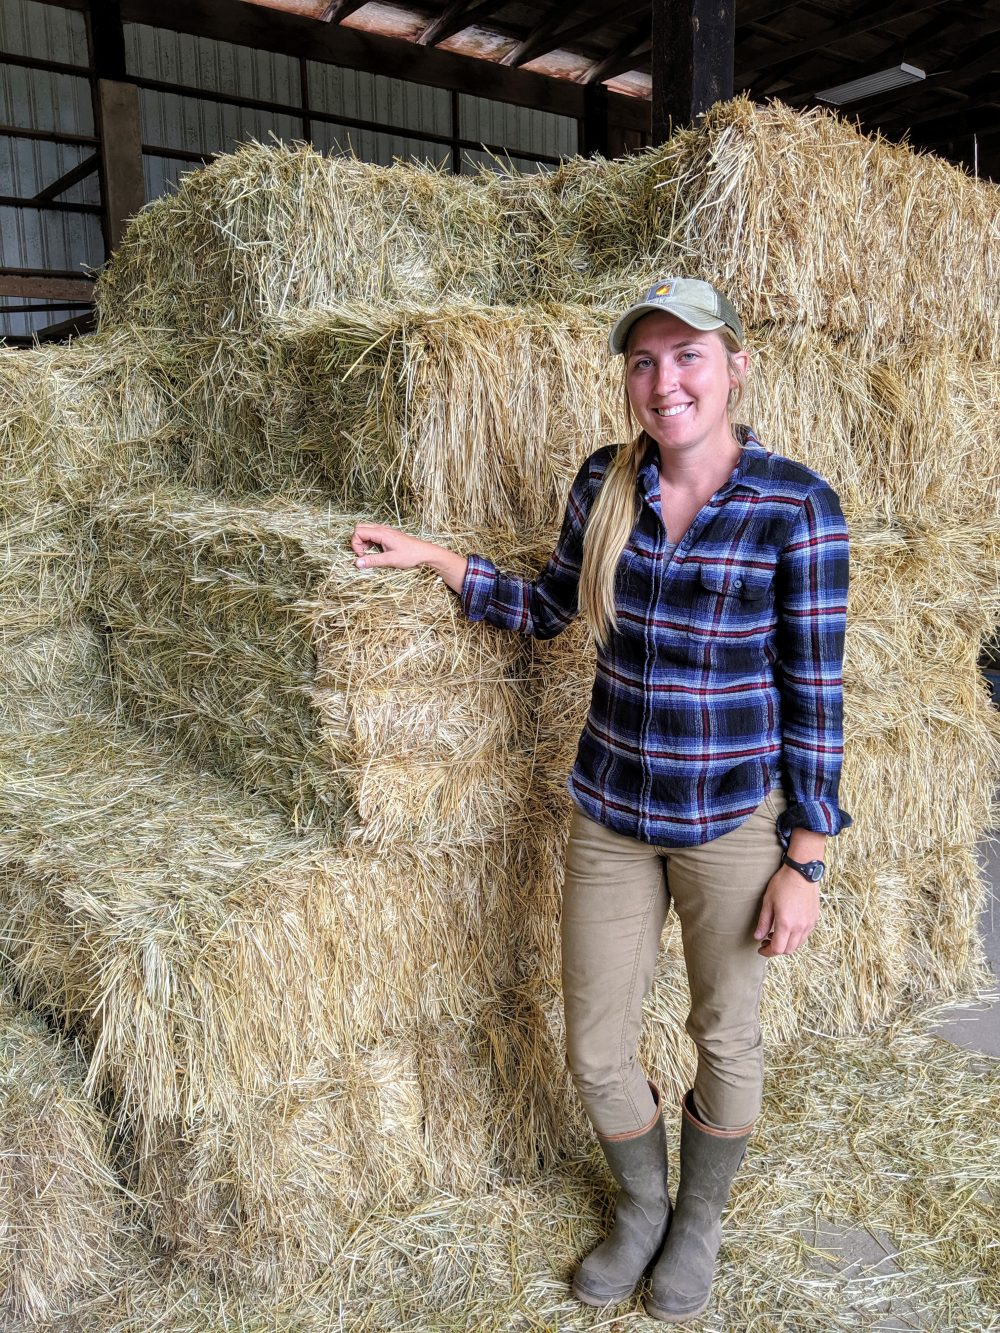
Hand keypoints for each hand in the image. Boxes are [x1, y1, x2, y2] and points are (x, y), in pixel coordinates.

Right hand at [350, 523, 468, 592]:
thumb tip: (357, 563)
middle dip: (357, 541)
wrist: (425, 552)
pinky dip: (369, 541)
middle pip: (360, 528)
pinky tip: (376, 551)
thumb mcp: (390, 560)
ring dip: (363, 541)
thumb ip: (373, 561)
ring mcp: (385, 530)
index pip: (358, 532)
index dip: (356, 544)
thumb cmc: (410, 555)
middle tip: (364, 554)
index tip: (363, 556)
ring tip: (370, 553)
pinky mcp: (388, 534)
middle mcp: (382, 529)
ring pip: (365, 530)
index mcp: (382, 533)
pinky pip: (372, 533)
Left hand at [753, 864, 819, 956]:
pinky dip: (796, 938)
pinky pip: (805, 936)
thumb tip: (758, 936)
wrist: (802, 872)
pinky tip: (788, 928)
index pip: (778, 949)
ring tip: (776, 935)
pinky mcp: (814, 919)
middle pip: (788, 950)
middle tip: (766, 942)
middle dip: (776, 950)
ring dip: (787, 944)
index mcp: (786, 924)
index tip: (760, 949)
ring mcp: (809, 924)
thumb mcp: (768, 902)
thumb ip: (763, 922)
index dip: (767, 952)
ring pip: (798, 944)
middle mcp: (800, 927)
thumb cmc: (783, 884)